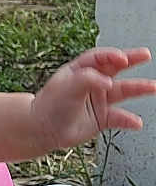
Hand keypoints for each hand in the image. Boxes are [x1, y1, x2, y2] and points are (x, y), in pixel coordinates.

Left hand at [32, 48, 155, 149]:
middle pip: (116, 68)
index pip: (99, 57)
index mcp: (80, 71)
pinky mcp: (102, 118)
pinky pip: (120, 117)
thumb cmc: (49, 106)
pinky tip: (136, 122)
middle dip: (131, 60)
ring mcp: (99, 100)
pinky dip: (128, 120)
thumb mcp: (67, 87)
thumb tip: (108, 81)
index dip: (111, 55)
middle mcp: (92, 83)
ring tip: (153, 87)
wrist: (41, 130)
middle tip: (145, 55)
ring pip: (123, 91)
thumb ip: (87, 80)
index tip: (122, 58)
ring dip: (139, 88)